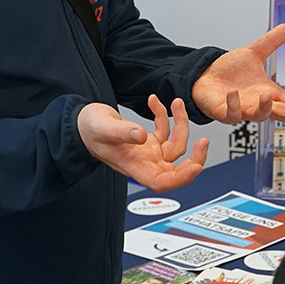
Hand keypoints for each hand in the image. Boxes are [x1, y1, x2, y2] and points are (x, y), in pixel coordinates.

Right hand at [77, 95, 208, 191]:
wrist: (80, 124)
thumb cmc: (87, 129)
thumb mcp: (104, 127)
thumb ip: (123, 131)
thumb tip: (141, 136)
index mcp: (134, 166)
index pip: (162, 182)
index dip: (181, 178)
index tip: (195, 166)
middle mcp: (144, 162)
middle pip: (176, 170)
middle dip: (194, 157)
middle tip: (204, 141)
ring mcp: (147, 152)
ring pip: (175, 146)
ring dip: (180, 124)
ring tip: (176, 102)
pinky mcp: (147, 141)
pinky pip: (164, 131)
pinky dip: (164, 115)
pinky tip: (154, 101)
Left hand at [192, 24, 284, 123]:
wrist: (204, 77)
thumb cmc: (229, 71)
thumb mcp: (253, 54)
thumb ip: (271, 42)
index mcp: (268, 92)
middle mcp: (257, 103)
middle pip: (280, 113)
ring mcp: (242, 109)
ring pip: (258, 115)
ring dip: (264, 108)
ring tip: (267, 96)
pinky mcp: (224, 111)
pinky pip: (231, 113)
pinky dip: (233, 105)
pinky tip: (234, 93)